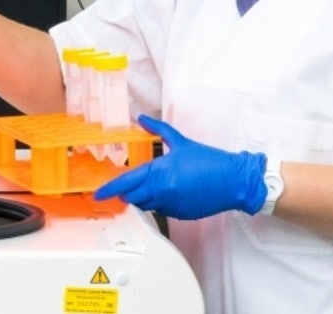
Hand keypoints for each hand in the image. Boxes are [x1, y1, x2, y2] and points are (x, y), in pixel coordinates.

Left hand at [93, 115, 266, 219]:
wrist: (233, 181)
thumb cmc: (210, 161)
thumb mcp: (181, 142)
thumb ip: (158, 129)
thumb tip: (142, 118)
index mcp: (160, 171)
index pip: (127, 183)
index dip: (110, 189)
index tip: (99, 193)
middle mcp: (162, 190)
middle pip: (132, 197)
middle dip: (126, 193)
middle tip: (125, 187)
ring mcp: (171, 205)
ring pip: (146, 205)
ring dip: (143, 197)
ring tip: (151, 186)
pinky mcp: (179, 214)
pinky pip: (161, 210)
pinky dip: (159, 202)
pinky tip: (169, 192)